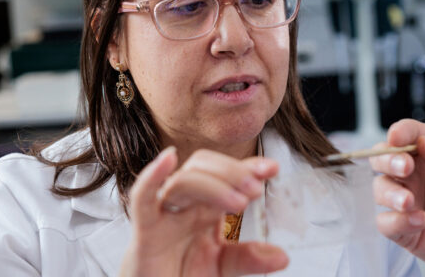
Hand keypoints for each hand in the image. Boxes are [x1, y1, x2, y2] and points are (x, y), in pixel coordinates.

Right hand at [119, 147, 288, 276]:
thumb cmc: (180, 275)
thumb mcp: (222, 267)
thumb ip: (248, 259)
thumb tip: (281, 256)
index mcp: (205, 207)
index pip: (226, 175)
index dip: (249, 167)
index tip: (273, 168)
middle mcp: (185, 204)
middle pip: (204, 168)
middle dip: (232, 173)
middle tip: (255, 189)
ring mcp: (164, 213)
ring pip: (184, 181)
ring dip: (213, 184)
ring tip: (239, 201)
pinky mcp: (145, 230)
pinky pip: (142, 199)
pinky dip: (152, 176)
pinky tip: (167, 159)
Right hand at [370, 119, 424, 276]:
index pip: (411, 134)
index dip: (401, 132)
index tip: (398, 136)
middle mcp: (417, 174)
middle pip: (384, 157)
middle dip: (387, 159)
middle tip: (405, 168)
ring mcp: (409, 201)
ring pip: (380, 188)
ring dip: (390, 192)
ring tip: (409, 201)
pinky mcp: (406, 230)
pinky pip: (387, 223)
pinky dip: (397, 221)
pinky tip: (420, 221)